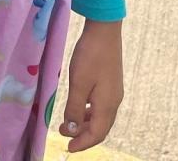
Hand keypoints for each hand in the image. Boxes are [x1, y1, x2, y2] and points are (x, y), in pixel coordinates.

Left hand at [60, 19, 123, 151]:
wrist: (104, 30)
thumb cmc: (90, 56)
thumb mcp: (78, 82)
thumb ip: (74, 107)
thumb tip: (71, 129)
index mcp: (107, 105)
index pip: (96, 133)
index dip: (82, 143)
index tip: (68, 148)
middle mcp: (114, 102)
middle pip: (100, 128)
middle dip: (83, 135)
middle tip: (64, 135)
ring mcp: (114, 92)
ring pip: (100, 117)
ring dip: (84, 123)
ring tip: (67, 122)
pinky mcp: (110, 83)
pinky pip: (100, 106)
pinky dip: (88, 111)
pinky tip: (78, 106)